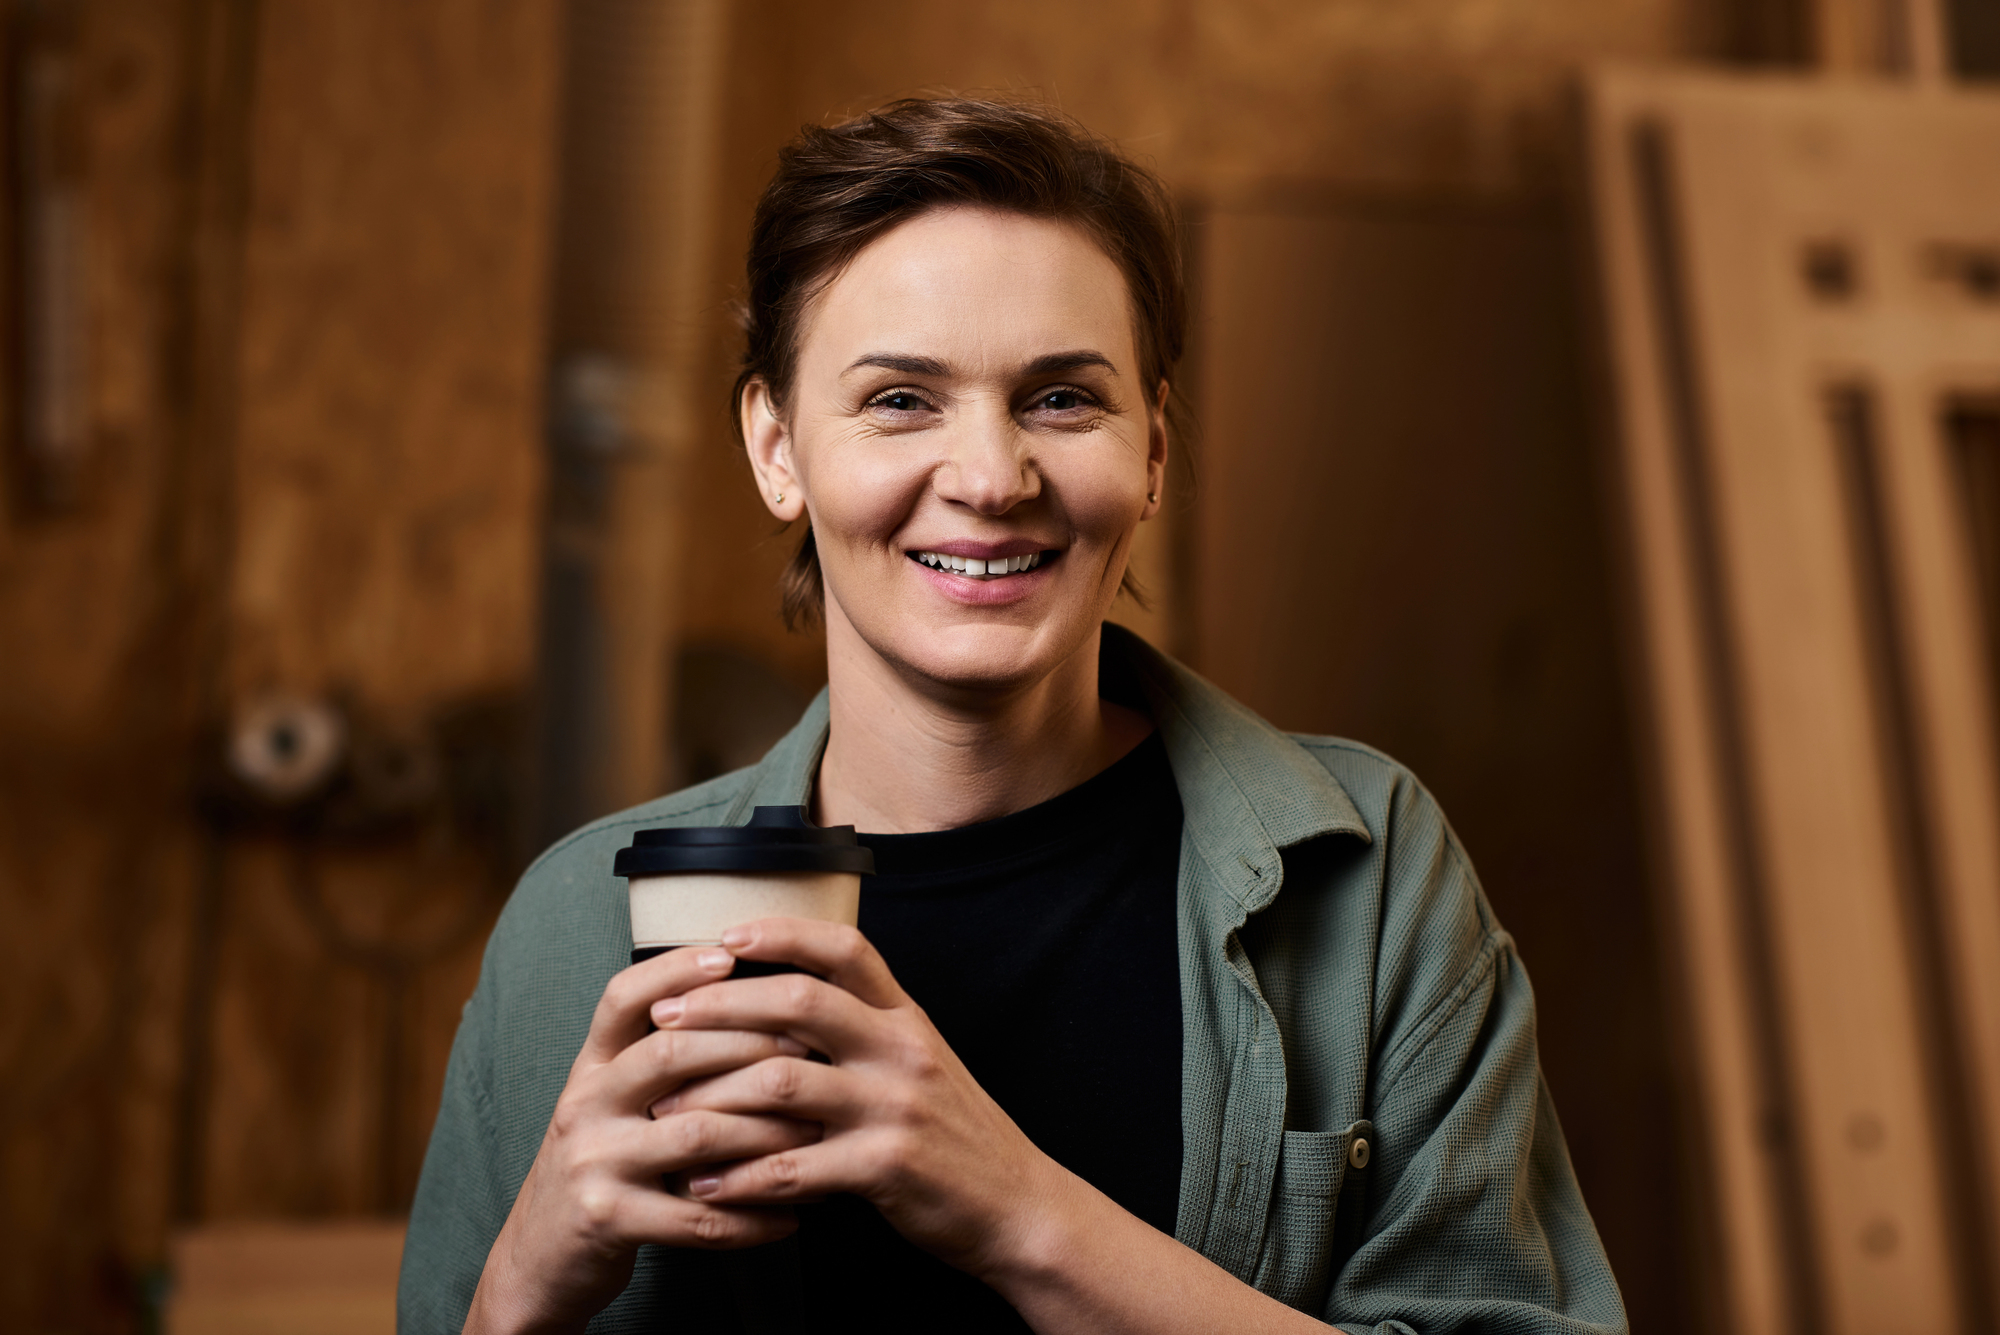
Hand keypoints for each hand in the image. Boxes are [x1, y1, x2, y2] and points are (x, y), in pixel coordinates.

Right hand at [465, 947, 821, 1334]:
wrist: (538, 1261)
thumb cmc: (602, 1168)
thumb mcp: (612, 1104)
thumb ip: (658, 1061)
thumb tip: (744, 1004)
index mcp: (590, 1068)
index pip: (623, 998)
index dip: (674, 969)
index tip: (731, 954)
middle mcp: (584, 1104)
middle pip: (670, 1053)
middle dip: (748, 1046)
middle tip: (810, 1050)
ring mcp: (592, 1162)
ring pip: (695, 1133)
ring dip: (766, 1132)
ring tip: (817, 1132)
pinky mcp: (608, 1220)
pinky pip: (696, 1217)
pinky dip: (751, 1216)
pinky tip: (791, 1216)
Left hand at [646, 918, 1069, 1281]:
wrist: (1016, 1204)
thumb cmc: (954, 1133)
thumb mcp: (919, 1060)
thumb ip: (863, 1026)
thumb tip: (782, 1001)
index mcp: (905, 1017)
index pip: (843, 947)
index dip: (781, 932)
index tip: (723, 936)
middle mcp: (902, 1049)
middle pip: (799, 1002)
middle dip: (720, 1006)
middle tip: (663, 1018)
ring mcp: (895, 1106)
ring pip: (782, 1084)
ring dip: (711, 1097)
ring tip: (664, 1112)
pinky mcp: (886, 1166)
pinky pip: (794, 1167)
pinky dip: (740, 1178)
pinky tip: (706, 1186)